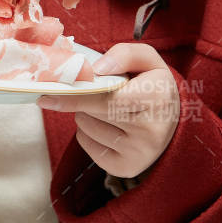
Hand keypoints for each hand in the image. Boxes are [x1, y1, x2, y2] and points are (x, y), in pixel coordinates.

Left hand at [37, 43, 180, 180]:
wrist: (175, 123)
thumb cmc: (155, 87)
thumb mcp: (148, 61)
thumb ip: (125, 54)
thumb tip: (97, 69)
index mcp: (156, 98)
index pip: (105, 99)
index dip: (74, 96)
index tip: (46, 96)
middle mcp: (149, 131)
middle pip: (90, 112)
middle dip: (83, 98)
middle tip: (97, 91)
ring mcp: (137, 153)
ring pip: (84, 127)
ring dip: (85, 114)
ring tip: (110, 110)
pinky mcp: (125, 168)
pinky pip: (86, 144)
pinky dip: (88, 132)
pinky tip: (109, 126)